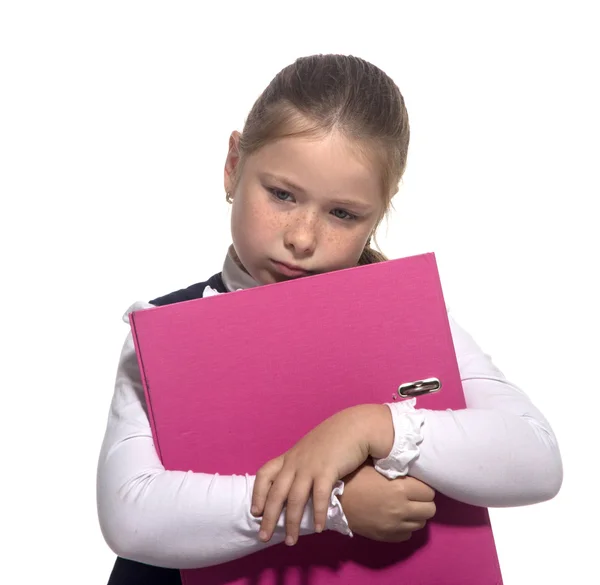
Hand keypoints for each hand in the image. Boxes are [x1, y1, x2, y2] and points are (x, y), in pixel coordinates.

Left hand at [251, 405, 392, 545]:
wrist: (354, 426)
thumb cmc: (333, 439)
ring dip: (291, 522)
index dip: (258, 494)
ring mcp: (310, 466)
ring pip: (294, 498)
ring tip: (291, 540)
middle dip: (268, 517)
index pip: (264, 474)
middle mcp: (295, 462)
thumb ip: (301, 464)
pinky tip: (319, 528)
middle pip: (276, 492)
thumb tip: (296, 482)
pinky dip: (318, 514)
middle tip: (263, 537)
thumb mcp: (310, 449)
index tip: (255, 511)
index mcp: (290, 456)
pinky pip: (319, 496)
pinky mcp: (327, 470)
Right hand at [341, 464, 435, 541]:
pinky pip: (407, 534)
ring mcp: (395, 525)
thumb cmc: (354, 477)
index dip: (422, 487)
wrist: (334, 499)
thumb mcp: (376, 467)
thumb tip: (410, 467)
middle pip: (430, 509)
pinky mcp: (387, 537)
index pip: (429, 491)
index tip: (414, 484)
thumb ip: (396, 469)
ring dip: (415, 515)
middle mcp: (402, 508)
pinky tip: (394, 518)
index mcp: (400, 488)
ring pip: (421, 524)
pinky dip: (404, 526)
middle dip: (423, 502)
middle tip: (412, 496)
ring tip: (403, 507)